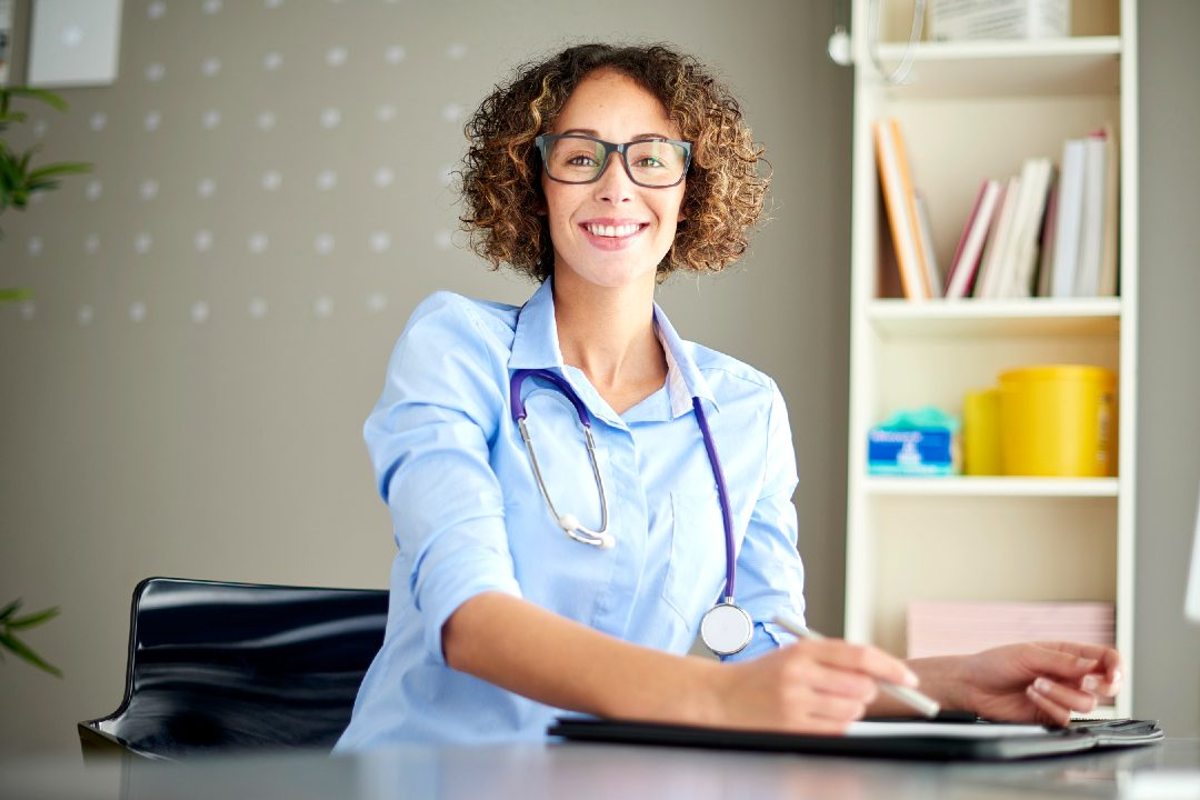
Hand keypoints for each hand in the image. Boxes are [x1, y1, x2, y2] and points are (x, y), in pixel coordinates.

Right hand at [711, 638, 919, 734]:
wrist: (722, 697)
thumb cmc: (764, 675)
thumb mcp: (796, 655)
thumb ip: (835, 661)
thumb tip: (883, 676)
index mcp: (803, 649)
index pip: (859, 655)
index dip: (891, 667)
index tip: (909, 678)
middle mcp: (800, 673)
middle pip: (861, 686)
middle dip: (868, 691)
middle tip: (857, 691)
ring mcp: (795, 702)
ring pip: (852, 710)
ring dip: (852, 710)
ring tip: (829, 703)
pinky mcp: (792, 727)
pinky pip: (837, 730)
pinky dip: (839, 725)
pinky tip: (820, 716)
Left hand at [957, 642, 1121, 726]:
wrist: (973, 685)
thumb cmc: (996, 663)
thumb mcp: (1029, 654)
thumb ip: (1062, 661)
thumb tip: (1093, 666)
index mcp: (1068, 655)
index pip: (1105, 659)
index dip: (1116, 666)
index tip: (1112, 674)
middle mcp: (1069, 676)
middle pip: (1107, 686)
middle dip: (1102, 684)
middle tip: (1085, 680)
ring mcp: (1061, 697)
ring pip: (1086, 703)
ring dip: (1062, 693)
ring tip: (1036, 683)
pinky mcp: (1050, 715)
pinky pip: (1066, 717)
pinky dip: (1050, 704)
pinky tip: (1030, 694)